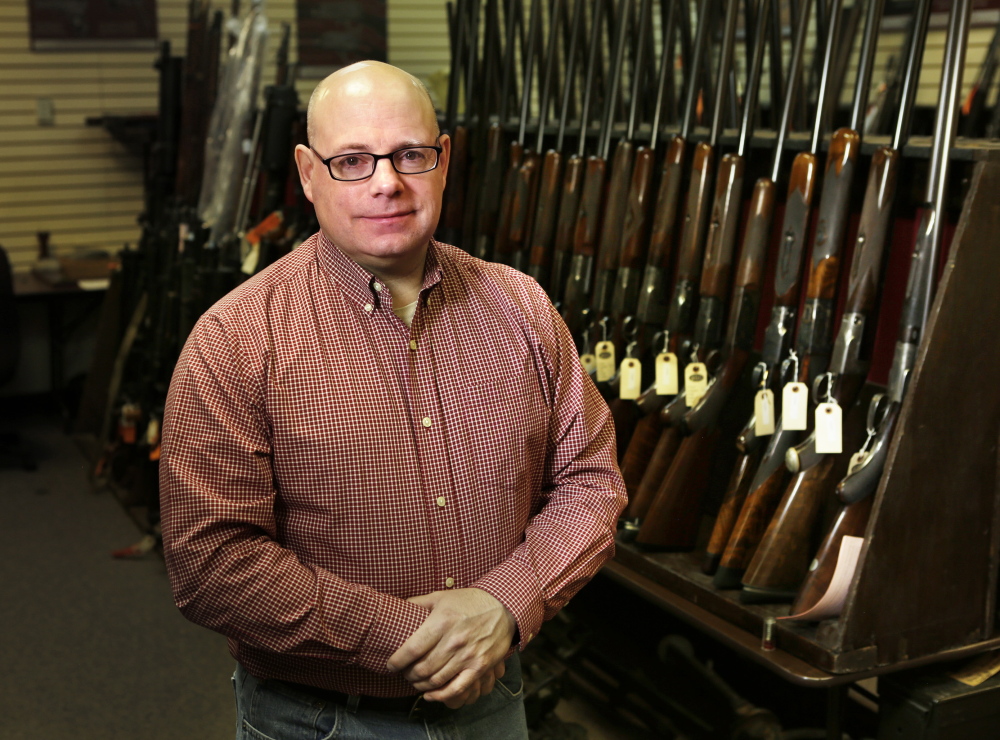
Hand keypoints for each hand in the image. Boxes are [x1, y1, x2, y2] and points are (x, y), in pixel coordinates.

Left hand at [386, 588, 515, 705]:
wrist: (503, 607)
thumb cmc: (469, 601)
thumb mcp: (441, 596)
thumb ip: (418, 603)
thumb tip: (398, 608)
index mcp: (441, 622)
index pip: (411, 649)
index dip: (397, 661)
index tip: (391, 665)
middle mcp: (454, 641)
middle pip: (422, 669)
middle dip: (408, 675)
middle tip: (405, 673)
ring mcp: (468, 655)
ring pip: (436, 680)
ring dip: (421, 685)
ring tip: (416, 681)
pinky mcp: (480, 666)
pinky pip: (457, 688)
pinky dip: (440, 695)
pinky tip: (430, 694)